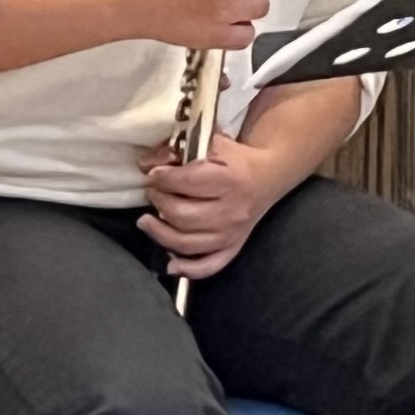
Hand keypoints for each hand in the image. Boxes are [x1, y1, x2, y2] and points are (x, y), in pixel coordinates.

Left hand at [139, 126, 298, 279]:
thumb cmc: (238, 159)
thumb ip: (179, 150)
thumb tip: (144, 164)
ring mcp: (233, 234)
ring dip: (160, 233)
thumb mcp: (213, 144)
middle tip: (153, 193)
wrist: (270, 175)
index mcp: (231, 180)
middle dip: (159, 202)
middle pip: (182, 215)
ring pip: (187, 244)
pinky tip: (169, 263)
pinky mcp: (233, 247)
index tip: (153, 175)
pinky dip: (187, 269)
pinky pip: (208, 266)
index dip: (163, 179)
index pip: (187, 183)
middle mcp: (233, 211)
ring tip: (146, 222)